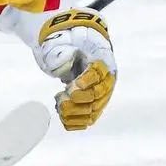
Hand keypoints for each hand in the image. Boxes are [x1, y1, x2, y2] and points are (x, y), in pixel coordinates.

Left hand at [34, 9, 115, 131]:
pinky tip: (63, 117)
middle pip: (97, 94)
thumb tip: (62, 68)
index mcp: (101, 60)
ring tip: (59, 105)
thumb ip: (59, 54)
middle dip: (78, 99)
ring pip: (94, 110)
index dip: (86, 81)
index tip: (72, 87)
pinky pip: (89, 119)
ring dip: (75, 112)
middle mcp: (106, 80)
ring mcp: (102, 95)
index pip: (98, 73)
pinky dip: (75, 122)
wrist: (78, 51)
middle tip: (61, 97)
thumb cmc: (70, 47)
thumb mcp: (63, 43)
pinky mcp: (95, 106)